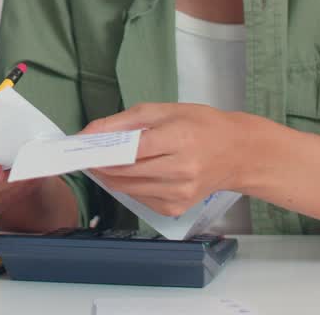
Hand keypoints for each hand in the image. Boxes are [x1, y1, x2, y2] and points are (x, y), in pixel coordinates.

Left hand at [83, 103, 251, 216]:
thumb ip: (123, 121)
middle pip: (126, 172)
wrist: (237, 153)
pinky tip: (131, 174)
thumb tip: (89, 133)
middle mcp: (181, 170)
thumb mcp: (164, 110)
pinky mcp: (176, 209)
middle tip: (87, 154)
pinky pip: (140, 198)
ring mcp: (179, 194)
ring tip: (105, 162)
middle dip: (101, 164)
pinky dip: (129, 186)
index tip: (82, 148)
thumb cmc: (201, 126)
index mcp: (179, 139)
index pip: (132, 150)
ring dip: (110, 176)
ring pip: (128, 188)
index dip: (103, 150)